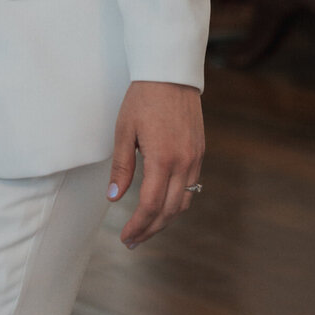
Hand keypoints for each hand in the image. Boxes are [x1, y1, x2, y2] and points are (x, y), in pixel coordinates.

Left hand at [108, 80, 203, 247]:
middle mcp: (183, 162)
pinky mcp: (199, 151)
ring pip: (183, 202)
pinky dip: (177, 202)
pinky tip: (163, 204)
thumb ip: (122, 166)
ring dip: (165, 219)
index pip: (150, 205)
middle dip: (150, 229)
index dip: (138, 226)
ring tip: (146, 228)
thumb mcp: (124, 130)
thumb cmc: (143, 98)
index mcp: (162, 159)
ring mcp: (195, 158)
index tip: (126, 238)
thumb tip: (114, 197)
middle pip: (169, 211)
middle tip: (133, 241)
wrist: (171, 73)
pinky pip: (191, 186)